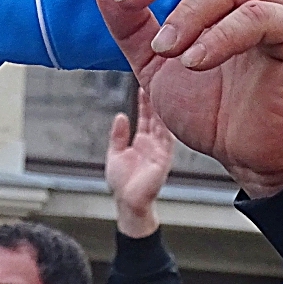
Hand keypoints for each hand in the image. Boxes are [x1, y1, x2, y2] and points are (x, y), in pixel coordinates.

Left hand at [106, 88, 175, 237]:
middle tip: (156, 80)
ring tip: (162, 92)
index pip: (146, 115)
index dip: (145, 100)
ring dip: (163, 110)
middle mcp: (154, 143)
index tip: (143, 83)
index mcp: (143, 140)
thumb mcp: (115, 153)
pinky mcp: (164, 159)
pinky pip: (168, 140)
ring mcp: (160, 150)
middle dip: (156, 99)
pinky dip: (167, 127)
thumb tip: (121, 116)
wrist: (128, 203)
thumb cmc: (122, 182)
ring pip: (164, 125)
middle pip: (157, 116)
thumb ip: (118, 135)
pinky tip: (167, 115)